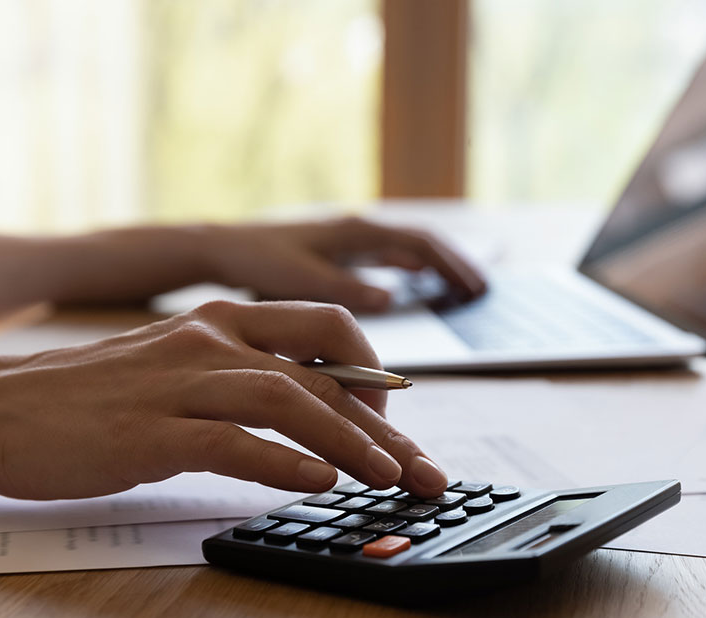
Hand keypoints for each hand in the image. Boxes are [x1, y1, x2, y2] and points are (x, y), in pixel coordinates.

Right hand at [0, 301, 447, 500]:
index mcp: (221, 324)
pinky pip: (229, 442)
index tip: (397, 425)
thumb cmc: (89, 398)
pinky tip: (316, 482)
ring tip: (389, 477)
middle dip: (384, 425)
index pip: (326, 331)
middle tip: (420, 470)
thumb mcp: (175, 370)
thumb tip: (313, 413)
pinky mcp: (146, 433)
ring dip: (349, 442)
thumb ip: (239, 379)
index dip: (375, 376)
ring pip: (287, 399)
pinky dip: (280, 462)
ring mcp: (177, 385)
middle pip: (321, 373)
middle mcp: (208, 343)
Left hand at [200, 216, 486, 311]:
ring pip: (408, 248)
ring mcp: (352, 240)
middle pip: (422, 243)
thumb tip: (390, 299)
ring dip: (437, 266)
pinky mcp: (342, 252)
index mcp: (355, 232)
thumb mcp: (300, 279)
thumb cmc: (258, 260)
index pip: (419, 243)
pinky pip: (390, 257)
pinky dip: (413, 269)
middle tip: (481, 290)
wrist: (224, 247)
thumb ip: (346, 288)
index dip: (451, 265)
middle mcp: (359, 230)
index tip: (474, 286)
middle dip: (454, 264)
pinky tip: (420, 286)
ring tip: (463, 289)